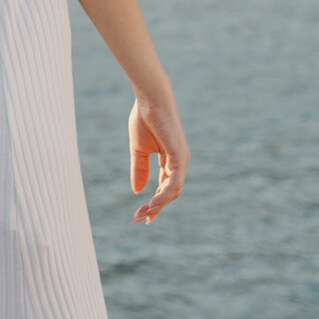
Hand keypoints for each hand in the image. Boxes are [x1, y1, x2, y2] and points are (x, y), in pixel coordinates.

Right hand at [130, 88, 187, 224]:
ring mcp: (181, 160)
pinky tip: (152, 203)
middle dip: (154, 208)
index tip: (142, 215)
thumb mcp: (138, 150)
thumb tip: (137, 191)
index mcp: (170, 159)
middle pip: (169, 193)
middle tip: (138, 219)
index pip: (164, 187)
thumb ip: (139, 170)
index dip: (154, 202)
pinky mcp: (180, 156)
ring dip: (157, 205)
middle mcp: (179, 162)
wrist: (149, 99)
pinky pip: (173, 182)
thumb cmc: (144, 119)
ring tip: (142, 214)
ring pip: (173, 191)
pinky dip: (163, 195)